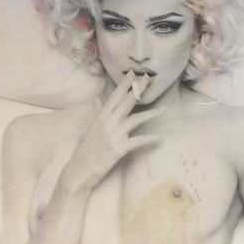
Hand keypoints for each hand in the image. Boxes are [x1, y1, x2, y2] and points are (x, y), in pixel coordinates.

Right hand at [58, 73, 161, 203]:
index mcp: (100, 117)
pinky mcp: (118, 149)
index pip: (115, 96)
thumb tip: (101, 101)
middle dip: (138, 89)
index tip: (133, 73)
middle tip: (149, 78)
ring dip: (151, 114)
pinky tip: (160, 137)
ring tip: (164, 109)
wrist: (79, 170)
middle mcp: (107, 122)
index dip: (124, 84)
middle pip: (126, 102)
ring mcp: (113, 135)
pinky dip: (150, 139)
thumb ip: (98, 115)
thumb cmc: (85, 150)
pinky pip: (138, 141)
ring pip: (135, 119)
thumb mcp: (90, 128)